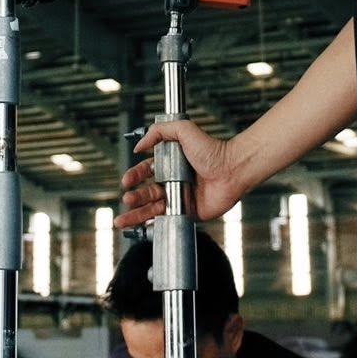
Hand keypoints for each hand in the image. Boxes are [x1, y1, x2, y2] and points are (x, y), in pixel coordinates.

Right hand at [116, 119, 247, 228]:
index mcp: (169, 164)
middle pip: (146, 191)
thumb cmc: (213, 150)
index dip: (134, 176)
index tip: (127, 180)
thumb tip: (139, 145)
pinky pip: (167, 219)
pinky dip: (152, 225)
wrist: (231, 170)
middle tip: (127, 198)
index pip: (145, 171)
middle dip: (134, 196)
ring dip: (136, 213)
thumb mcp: (184, 130)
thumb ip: (159, 132)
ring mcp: (179, 198)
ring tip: (124, 217)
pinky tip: (139, 227)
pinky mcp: (187, 212)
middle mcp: (172, 181)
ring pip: (152, 208)